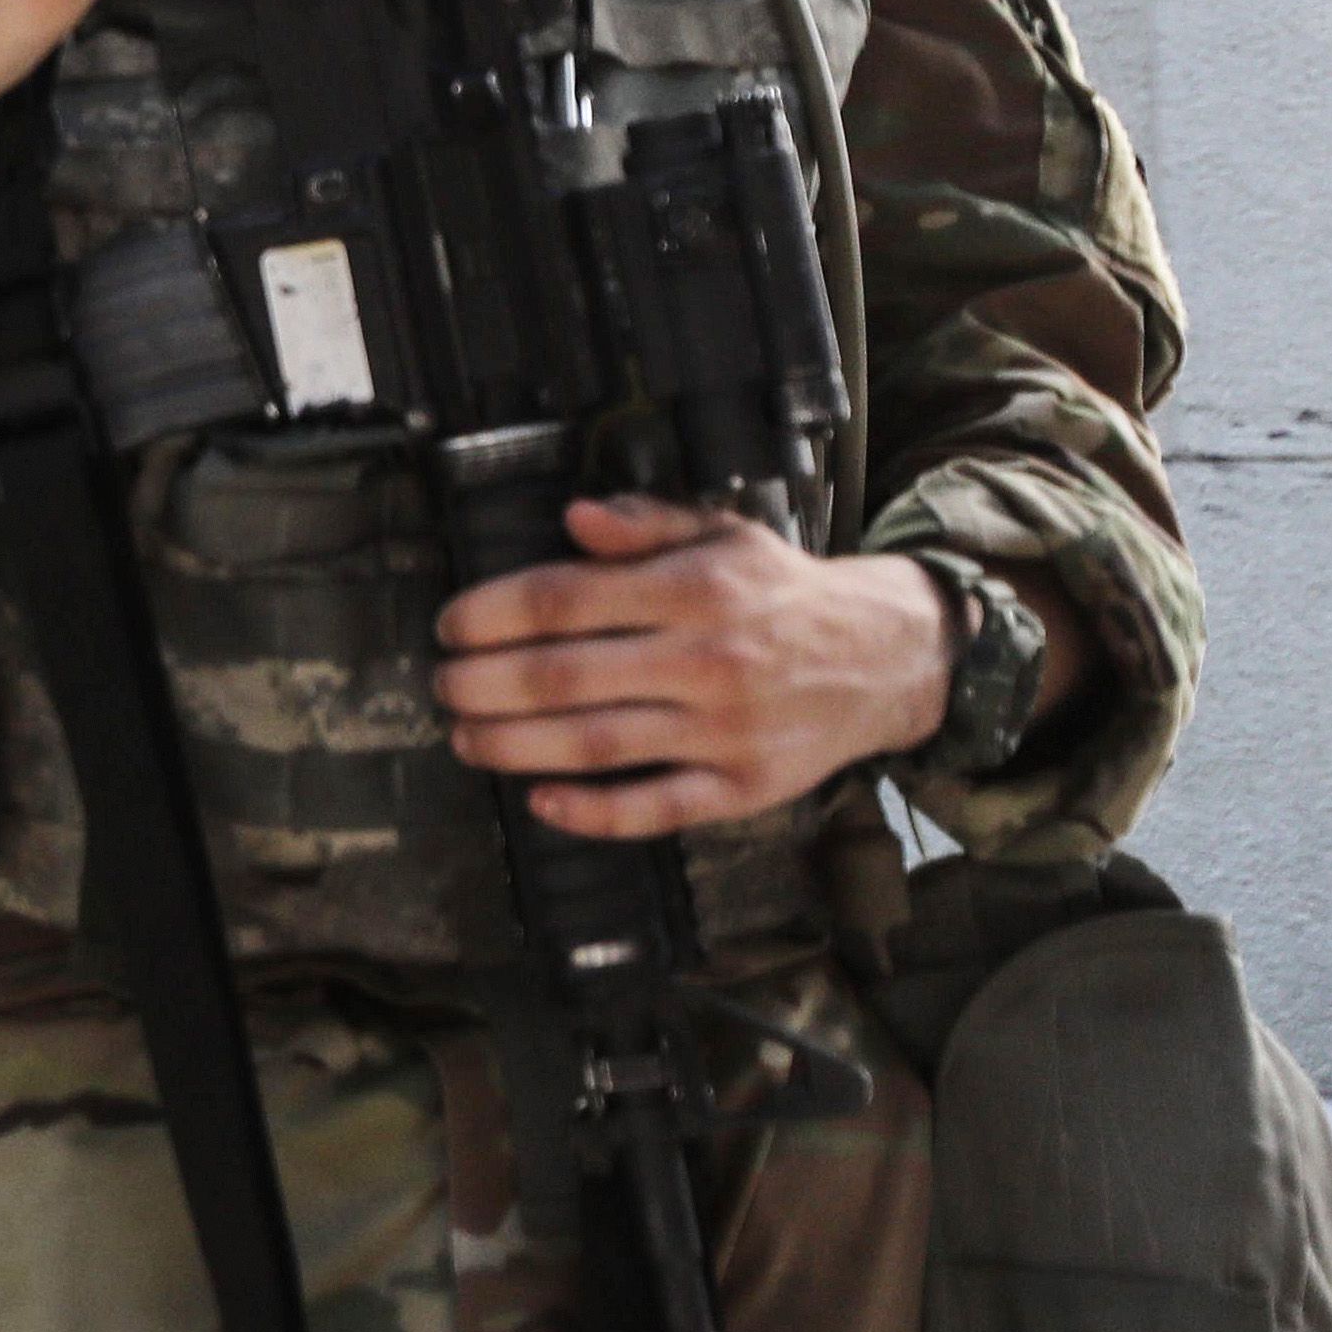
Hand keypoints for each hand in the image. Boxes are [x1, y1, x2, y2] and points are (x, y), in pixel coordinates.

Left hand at [430, 499, 961, 839]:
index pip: (564, 599)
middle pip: (564, 676)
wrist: (889, 656)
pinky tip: (540, 801)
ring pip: (596, 744)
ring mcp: (727, 729)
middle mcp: (710, 659)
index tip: (450, 625)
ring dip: (514, 746)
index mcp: (697, 589)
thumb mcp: (723, 535)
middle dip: (483, 684)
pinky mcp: (745, 786)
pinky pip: (656, 808)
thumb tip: (573, 518)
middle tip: (442, 685)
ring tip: (465, 736)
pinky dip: (593, 813)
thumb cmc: (780, 594)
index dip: (490, 613)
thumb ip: (645, 523)